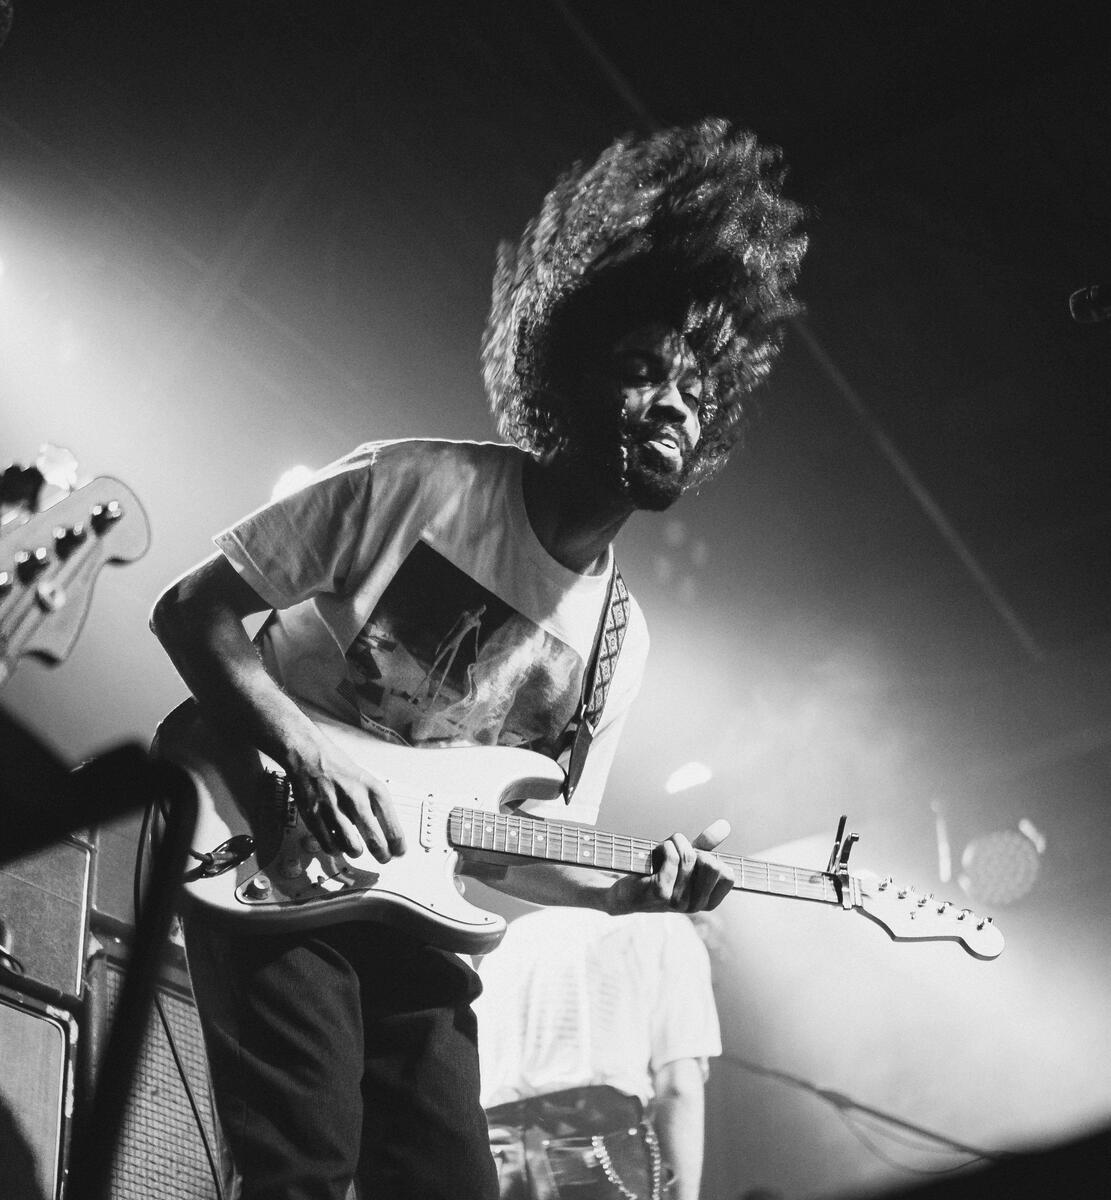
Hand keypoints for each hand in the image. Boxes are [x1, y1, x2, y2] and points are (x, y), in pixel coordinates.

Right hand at [285, 735, 403, 861]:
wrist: (311, 756)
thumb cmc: (342, 771)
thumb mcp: (369, 783)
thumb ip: (379, 807)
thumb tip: (391, 834)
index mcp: (374, 790)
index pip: (393, 826)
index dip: (398, 846)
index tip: (399, 852)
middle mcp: (356, 799)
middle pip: (375, 841)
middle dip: (382, 855)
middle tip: (383, 858)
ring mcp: (335, 809)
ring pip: (353, 848)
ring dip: (357, 852)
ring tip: (357, 848)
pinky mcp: (315, 817)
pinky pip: (330, 845)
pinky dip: (336, 849)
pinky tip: (338, 844)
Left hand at [606, 820, 732, 913]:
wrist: (626, 892)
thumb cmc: (659, 873)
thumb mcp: (686, 860)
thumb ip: (707, 846)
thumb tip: (725, 825)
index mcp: (707, 902)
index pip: (728, 875)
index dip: (712, 860)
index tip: (694, 861)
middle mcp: (695, 906)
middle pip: (712, 865)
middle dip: (694, 850)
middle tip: (678, 852)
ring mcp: (678, 901)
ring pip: (689, 857)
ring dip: (676, 843)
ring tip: (665, 848)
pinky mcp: (661, 892)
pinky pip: (672, 856)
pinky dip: (665, 846)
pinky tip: (656, 852)